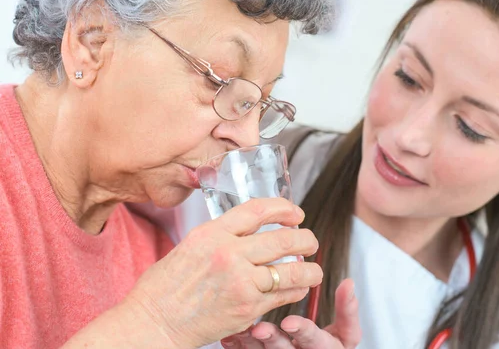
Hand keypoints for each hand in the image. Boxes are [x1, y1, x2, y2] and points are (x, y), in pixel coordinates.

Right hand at [125, 198, 322, 348]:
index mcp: (211, 233)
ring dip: (310, 268)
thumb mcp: (189, 246)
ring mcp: (240, 281)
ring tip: (314, 269)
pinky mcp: (248, 307)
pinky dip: (296, 290)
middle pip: (283, 238)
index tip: (295, 212)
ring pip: (293, 269)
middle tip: (311, 241)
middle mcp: (228, 253)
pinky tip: (298, 287)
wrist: (152, 323)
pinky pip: (284, 294)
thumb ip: (221, 236)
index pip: (258, 210)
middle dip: (305, 238)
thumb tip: (250, 231)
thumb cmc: (164, 288)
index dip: (284, 208)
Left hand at [221, 279, 360, 348]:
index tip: (288, 321)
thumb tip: (349, 282)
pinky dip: (239, 346)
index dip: (303, 331)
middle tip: (259, 328)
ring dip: (252, 343)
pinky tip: (230, 336)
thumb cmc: (329, 345)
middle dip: (273, 340)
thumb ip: (347, 310)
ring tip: (241, 329)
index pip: (318, 342)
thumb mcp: (346, 332)